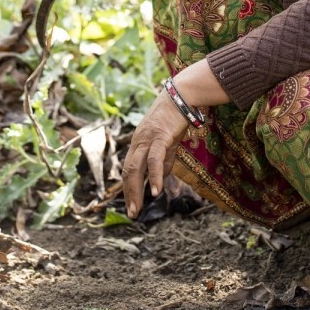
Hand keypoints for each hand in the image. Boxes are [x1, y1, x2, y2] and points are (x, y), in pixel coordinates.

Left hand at [122, 90, 188, 218]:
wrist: (181, 95)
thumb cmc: (174, 118)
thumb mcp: (168, 143)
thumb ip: (164, 160)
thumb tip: (161, 178)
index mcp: (138, 144)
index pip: (129, 170)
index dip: (128, 189)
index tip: (131, 205)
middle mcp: (138, 143)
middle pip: (128, 172)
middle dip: (129, 194)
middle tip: (132, 213)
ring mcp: (147, 139)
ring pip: (136, 168)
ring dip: (136, 190)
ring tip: (138, 208)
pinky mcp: (159, 136)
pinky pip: (154, 159)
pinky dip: (154, 176)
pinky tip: (156, 191)